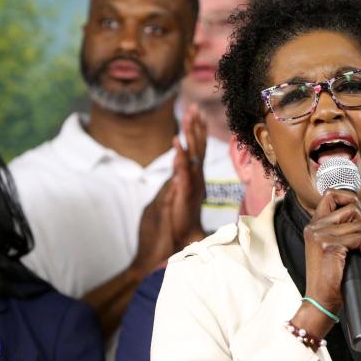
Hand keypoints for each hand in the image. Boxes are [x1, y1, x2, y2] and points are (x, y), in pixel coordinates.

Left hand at [130, 107, 207, 278]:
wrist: (164, 253)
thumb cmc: (168, 231)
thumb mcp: (169, 203)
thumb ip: (175, 187)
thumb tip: (178, 172)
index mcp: (192, 183)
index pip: (196, 153)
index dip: (197, 133)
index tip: (196, 113)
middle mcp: (194, 184)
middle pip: (197, 150)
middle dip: (196, 128)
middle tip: (194, 107)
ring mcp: (190, 190)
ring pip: (193, 158)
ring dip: (191, 137)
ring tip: (190, 116)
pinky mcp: (182, 198)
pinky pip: (181, 174)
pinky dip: (179, 158)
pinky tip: (176, 144)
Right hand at [295, 190, 360, 337]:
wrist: (321, 300)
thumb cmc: (331, 277)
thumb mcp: (335, 247)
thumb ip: (343, 228)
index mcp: (314, 225)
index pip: (330, 194)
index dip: (349, 197)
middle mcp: (314, 226)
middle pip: (351, 208)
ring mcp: (320, 235)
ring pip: (359, 225)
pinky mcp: (329, 245)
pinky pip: (359, 239)